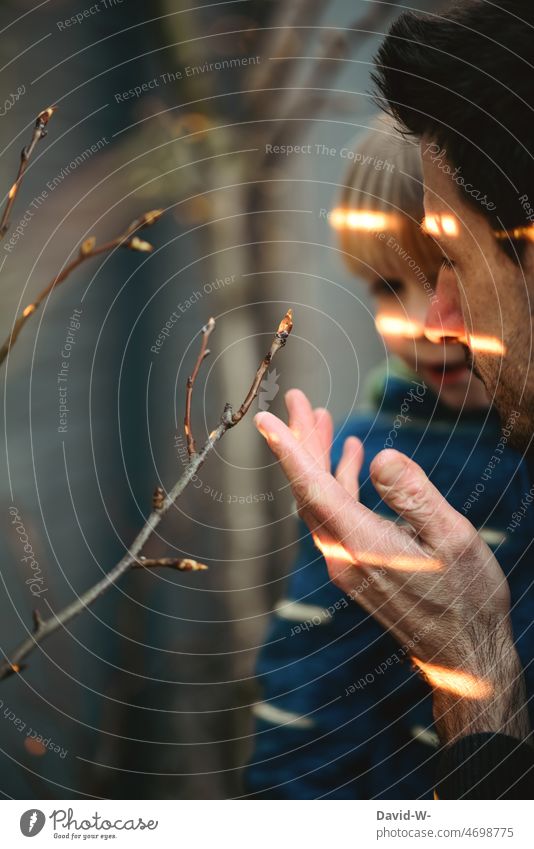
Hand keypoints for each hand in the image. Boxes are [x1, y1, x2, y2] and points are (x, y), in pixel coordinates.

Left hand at [255, 389, 528, 743]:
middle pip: (309, 490)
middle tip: (298, 400)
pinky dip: (340, 484)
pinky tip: (354, 459)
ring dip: (320, 460)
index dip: (288, 450)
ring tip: (324, 420)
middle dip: (302, 442)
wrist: (465, 655)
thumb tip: (379, 456)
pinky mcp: (358, 568)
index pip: (313, 488)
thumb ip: (413, 494)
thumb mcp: (452, 537)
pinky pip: (337, 517)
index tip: (264, 420)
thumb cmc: (466, 596)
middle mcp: (343, 555)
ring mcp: (348, 564)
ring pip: (321, 502)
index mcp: (362, 544)